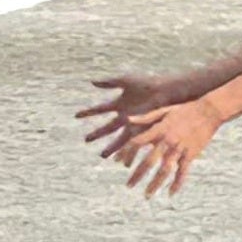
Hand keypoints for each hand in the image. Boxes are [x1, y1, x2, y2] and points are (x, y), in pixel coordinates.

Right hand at [75, 69, 200, 149]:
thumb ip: (108, 82)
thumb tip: (91, 82)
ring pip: (119, 139)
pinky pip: (133, 143)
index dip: (88, 112)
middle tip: (86, 140)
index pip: (100, 109)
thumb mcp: (125, 81)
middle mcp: (124, 116)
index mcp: (119, 104)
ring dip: (111, 147)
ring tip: (103, 156)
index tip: (76, 115)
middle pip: (108, 127)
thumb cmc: (147, 84)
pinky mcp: (142, 130)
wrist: (165, 92)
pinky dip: (128, 152)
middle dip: (97, 134)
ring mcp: (133, 124)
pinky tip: (124, 161)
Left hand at [104, 94, 226, 198]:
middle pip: (148, 161)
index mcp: (159, 129)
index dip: (126, 153)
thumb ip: (146, 117)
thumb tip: (128, 120)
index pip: (137, 142)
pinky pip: (183, 172)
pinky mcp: (191, 154)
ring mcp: (179, 149)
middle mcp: (167, 141)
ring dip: (155, 184)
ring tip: (146, 195)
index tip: (119, 162)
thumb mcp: (164, 110)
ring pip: (165, 170)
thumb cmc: (185, 110)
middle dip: (137, 175)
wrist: (209, 111)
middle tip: (128, 185)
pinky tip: (171, 193)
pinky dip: (177, 183)